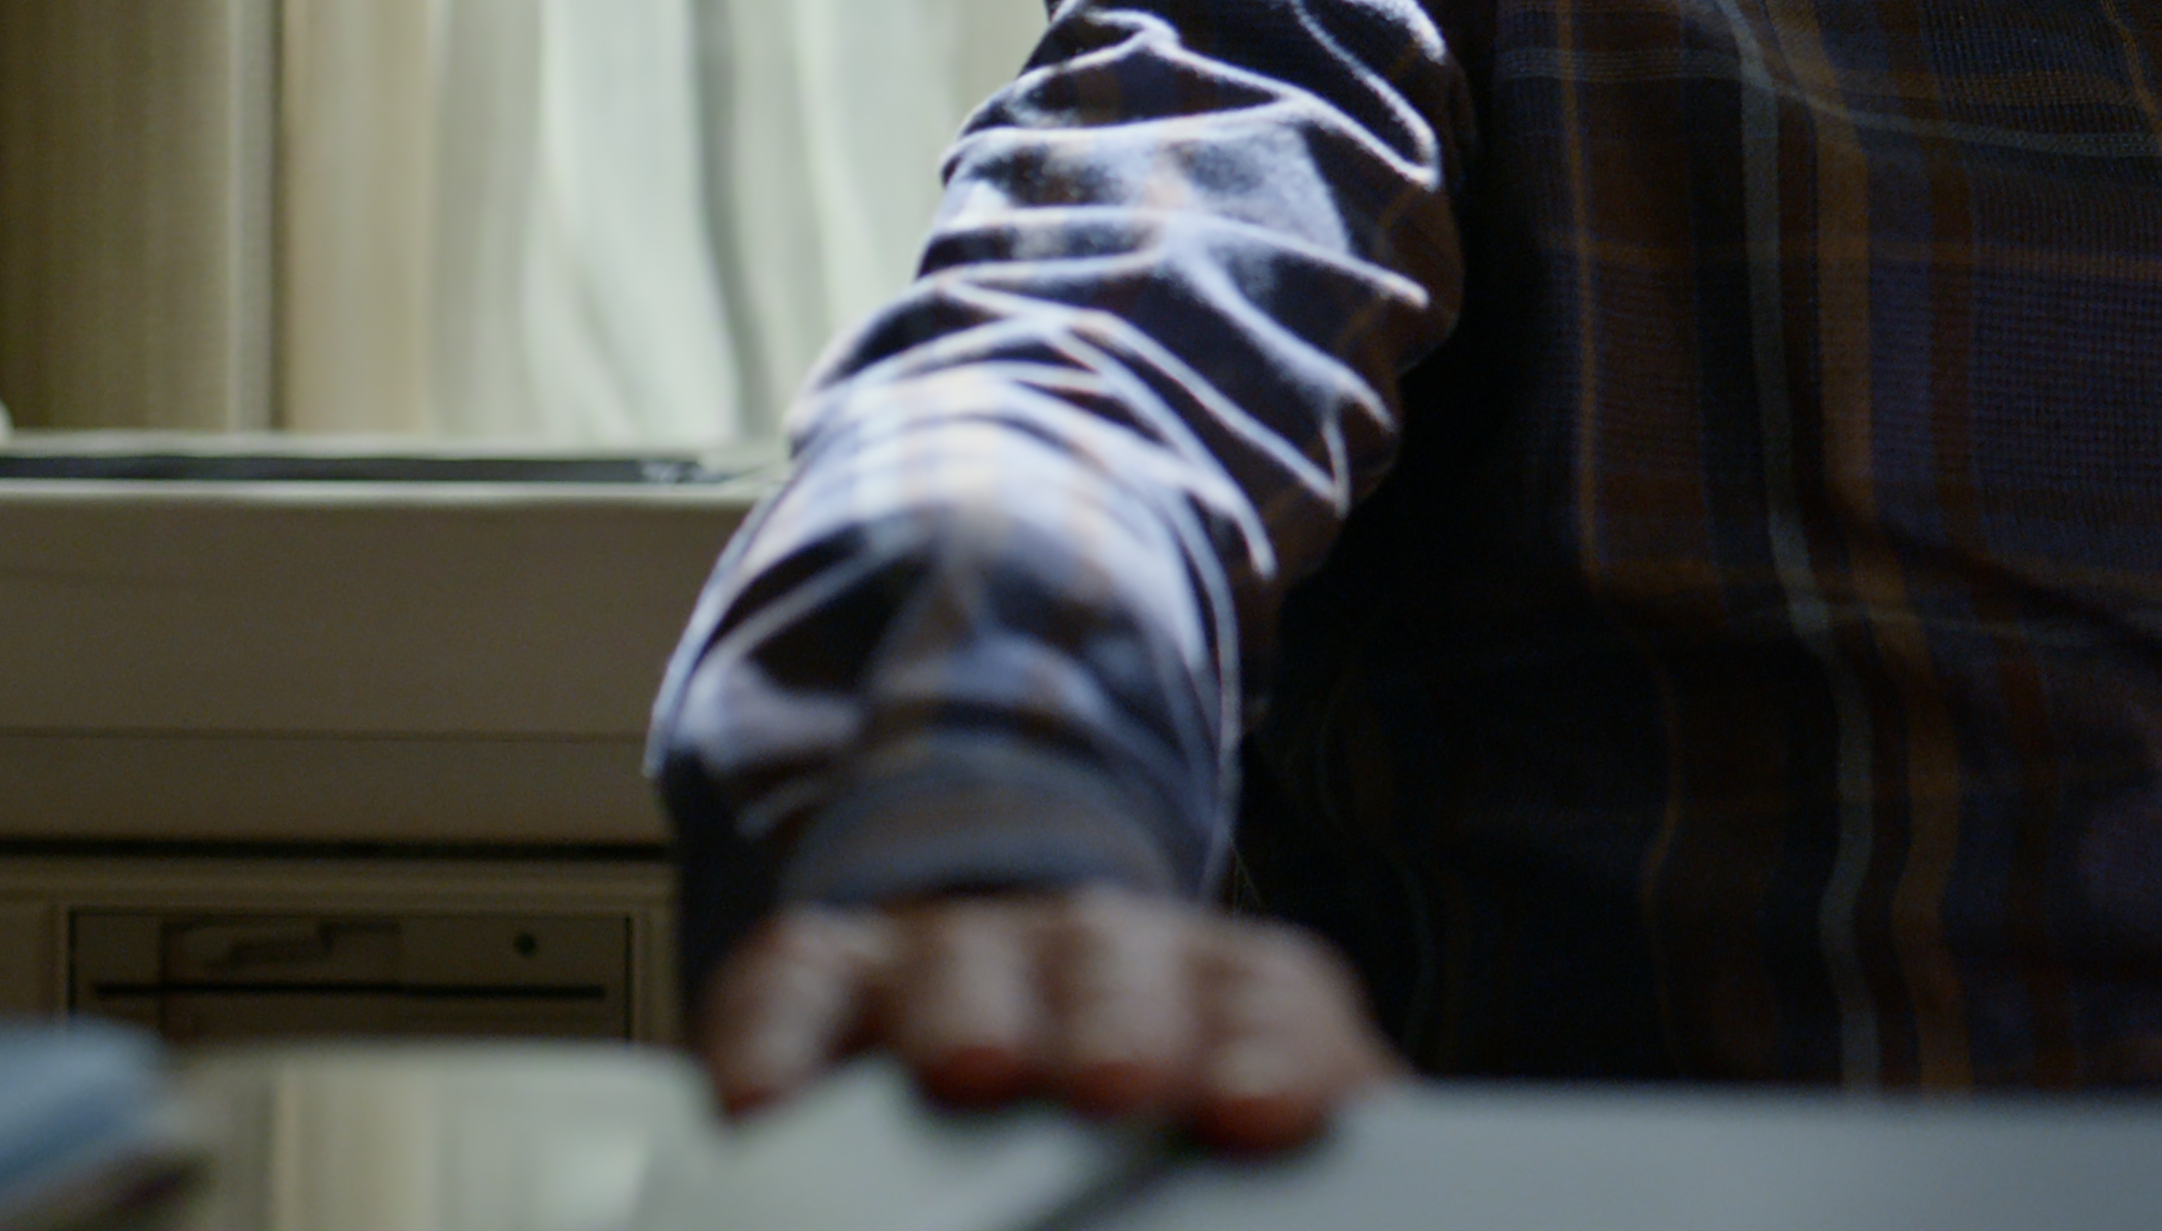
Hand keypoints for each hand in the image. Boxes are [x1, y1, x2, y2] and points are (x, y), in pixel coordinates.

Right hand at [700, 886, 1399, 1151]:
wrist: (1018, 1013)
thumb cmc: (1151, 1103)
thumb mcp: (1241, 1119)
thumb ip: (1318, 1183)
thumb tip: (1392, 1213)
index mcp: (1219, 994)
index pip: (1267, 1001)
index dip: (1270, 1050)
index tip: (1261, 1111)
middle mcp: (1089, 955)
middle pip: (1117, 963)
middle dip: (1120, 1018)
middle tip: (1119, 1083)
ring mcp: (950, 960)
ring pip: (958, 962)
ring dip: (966, 1013)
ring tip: (971, 1073)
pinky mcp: (823, 983)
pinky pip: (791, 993)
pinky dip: (774, 1040)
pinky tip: (770, 1100)